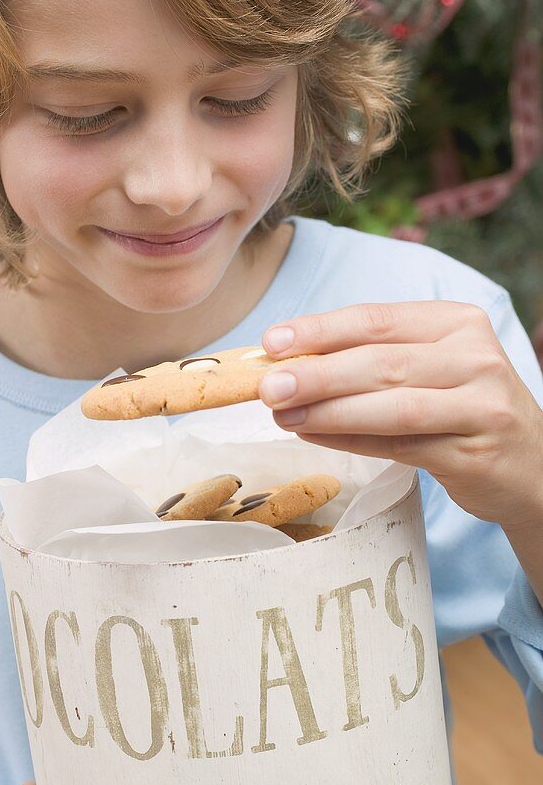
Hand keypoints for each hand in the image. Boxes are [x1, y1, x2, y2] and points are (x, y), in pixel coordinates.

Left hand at [258, 301, 542, 530]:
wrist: (531, 465)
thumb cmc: (462, 408)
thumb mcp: (431, 367)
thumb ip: (372, 358)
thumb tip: (288, 361)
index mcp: (458, 322)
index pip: (378, 320)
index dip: (321, 329)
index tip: (272, 341)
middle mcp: (475, 358)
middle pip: (382, 362)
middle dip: (317, 373)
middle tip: (268, 386)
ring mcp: (480, 406)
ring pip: (392, 406)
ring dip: (329, 411)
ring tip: (282, 414)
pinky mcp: (474, 452)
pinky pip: (400, 446)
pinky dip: (352, 441)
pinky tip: (315, 436)